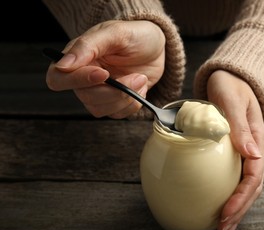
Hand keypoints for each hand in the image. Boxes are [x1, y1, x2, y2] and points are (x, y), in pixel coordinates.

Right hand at [45, 20, 165, 117]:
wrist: (156, 47)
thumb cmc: (135, 35)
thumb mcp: (115, 32)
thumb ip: (87, 45)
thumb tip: (63, 65)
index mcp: (77, 58)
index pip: (58, 79)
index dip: (79, 81)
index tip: (104, 74)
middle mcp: (84, 78)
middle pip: (86, 97)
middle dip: (115, 90)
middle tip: (136, 76)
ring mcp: (99, 92)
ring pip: (100, 110)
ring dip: (125, 98)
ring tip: (140, 79)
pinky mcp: (114, 103)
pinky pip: (116, 114)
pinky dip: (133, 104)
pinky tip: (139, 88)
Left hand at [207, 70, 263, 229]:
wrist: (232, 77)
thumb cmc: (230, 85)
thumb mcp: (232, 99)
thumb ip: (241, 125)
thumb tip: (253, 153)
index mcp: (257, 140)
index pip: (253, 176)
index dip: (241, 197)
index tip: (225, 212)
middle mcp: (255, 149)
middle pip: (252, 187)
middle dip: (239, 209)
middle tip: (222, 228)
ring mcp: (247, 152)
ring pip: (246, 186)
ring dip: (237, 207)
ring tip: (223, 226)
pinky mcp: (237, 153)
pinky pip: (236, 178)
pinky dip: (230, 195)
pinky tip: (221, 206)